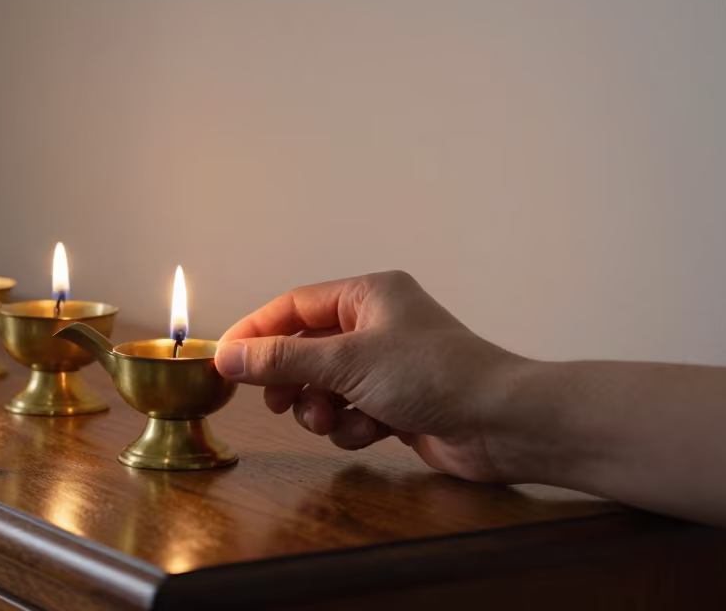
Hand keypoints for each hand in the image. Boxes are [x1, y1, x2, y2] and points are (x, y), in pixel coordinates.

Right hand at [215, 271, 524, 482]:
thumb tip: (227, 357)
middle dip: (292, 379)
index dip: (256, 331)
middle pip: (305, 348)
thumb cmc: (433, 375)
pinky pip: (350, 413)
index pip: (294, 304)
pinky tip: (373, 431)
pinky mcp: (396, 403)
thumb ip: (282, 359)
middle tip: (275, 401)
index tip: (225, 360)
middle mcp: (377, 324)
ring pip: (324, 386)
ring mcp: (388, 366)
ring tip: (334, 420)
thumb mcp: (346, 362)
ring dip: (322, 409)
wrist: (500, 423)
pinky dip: (353, 426)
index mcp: (368, 295)